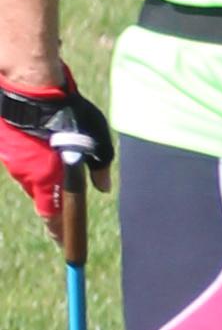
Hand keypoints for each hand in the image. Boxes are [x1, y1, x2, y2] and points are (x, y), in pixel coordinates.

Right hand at [1, 70, 113, 228]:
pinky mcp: (7, 146)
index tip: (63, 242)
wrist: (29, 87)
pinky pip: (24, 160)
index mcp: (47, 179)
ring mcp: (13, 161)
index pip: (51, 216)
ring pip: (32, 178)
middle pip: (40, 198)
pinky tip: (44, 146)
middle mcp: (26, 175)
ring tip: (58, 169)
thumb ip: (100, 167)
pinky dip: (35, 159)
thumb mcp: (97, 140)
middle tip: (62, 216)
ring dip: (45, 177)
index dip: (58, 231)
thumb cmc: (68, 113)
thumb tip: (103, 189)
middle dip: (53, 205)